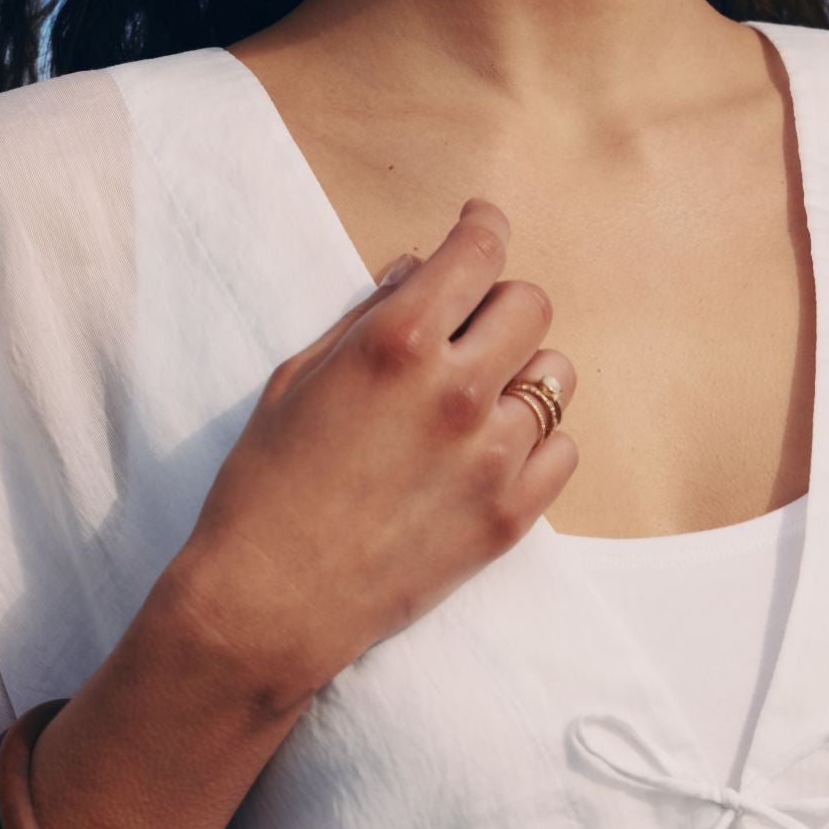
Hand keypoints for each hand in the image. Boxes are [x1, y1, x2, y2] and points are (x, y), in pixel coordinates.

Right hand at [173, 197, 577, 707]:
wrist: (269, 601)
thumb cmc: (266, 485)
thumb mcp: (299, 378)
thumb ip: (367, 315)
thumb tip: (419, 270)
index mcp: (399, 342)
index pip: (479, 250)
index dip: (482, 227)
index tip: (479, 226)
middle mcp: (457, 389)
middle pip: (531, 305)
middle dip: (498, 306)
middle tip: (468, 330)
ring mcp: (492, 456)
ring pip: (555, 378)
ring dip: (521, 375)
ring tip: (477, 401)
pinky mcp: (510, 515)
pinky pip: (562, 451)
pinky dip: (534, 445)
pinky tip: (489, 455)